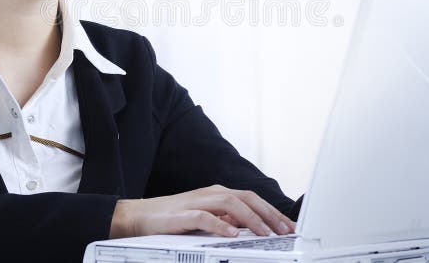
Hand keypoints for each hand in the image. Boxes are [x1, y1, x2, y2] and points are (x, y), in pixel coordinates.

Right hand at [109, 184, 295, 238]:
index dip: (273, 212)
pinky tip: (232, 235)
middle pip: (247, 198)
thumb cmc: (173, 219)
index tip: (289, 226)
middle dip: (269, 215)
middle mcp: (211, 193)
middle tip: (285, 231)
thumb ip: (226, 221)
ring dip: (252, 219)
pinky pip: (205, 217)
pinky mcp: (182, 213)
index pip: (253, 199)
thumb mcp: (206, 219)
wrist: (139, 216)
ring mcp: (197, 201)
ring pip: (231, 203)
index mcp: (219, 194)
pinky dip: (221, 225)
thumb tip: (251, 229)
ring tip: (266, 234)